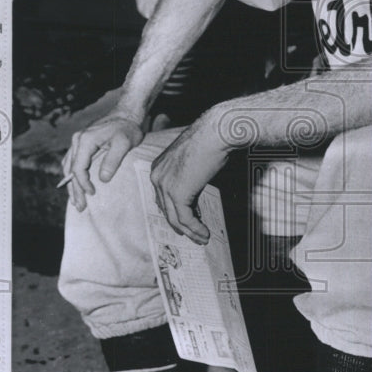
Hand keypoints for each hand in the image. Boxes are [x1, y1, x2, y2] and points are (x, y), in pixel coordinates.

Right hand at [62, 112, 145, 210]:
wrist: (126, 114)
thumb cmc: (127, 128)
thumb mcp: (124, 144)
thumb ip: (113, 160)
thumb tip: (103, 179)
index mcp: (85, 140)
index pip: (78, 167)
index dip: (83, 183)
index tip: (92, 194)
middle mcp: (77, 140)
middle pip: (70, 169)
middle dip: (74, 189)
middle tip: (80, 207)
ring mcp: (77, 141)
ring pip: (68, 166)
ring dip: (71, 184)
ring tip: (75, 200)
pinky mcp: (81, 143)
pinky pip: (71, 161)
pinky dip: (72, 175)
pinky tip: (76, 185)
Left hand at [150, 114, 229, 244]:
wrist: (214, 133)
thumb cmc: (207, 141)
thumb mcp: (191, 161)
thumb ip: (187, 178)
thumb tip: (194, 191)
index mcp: (158, 168)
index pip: (163, 198)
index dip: (176, 213)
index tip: (189, 222)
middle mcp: (157, 177)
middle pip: (167, 210)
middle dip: (181, 226)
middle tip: (195, 235)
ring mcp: (165, 186)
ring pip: (175, 218)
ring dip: (190, 232)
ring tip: (202, 238)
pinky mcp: (177, 193)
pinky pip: (185, 218)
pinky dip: (196, 229)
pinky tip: (205, 233)